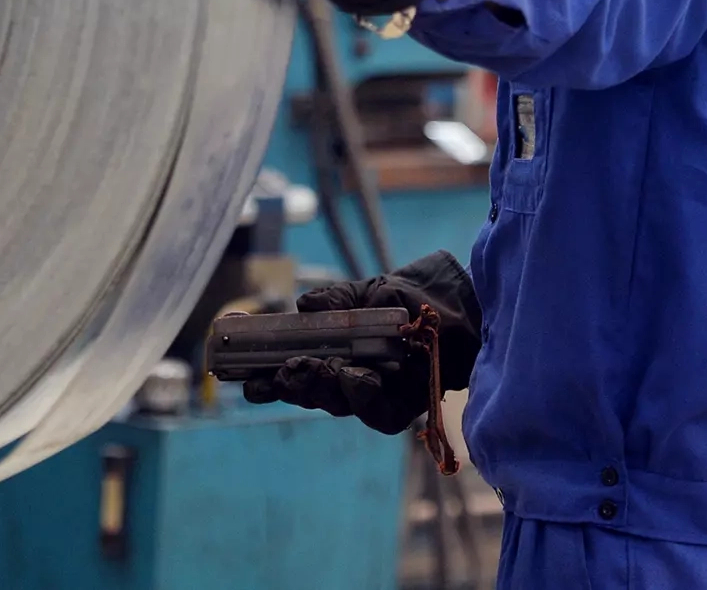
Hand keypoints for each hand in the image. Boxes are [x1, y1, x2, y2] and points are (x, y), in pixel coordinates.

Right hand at [241, 251, 480, 435]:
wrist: (461, 307)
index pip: (295, 373)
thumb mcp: (367, 293)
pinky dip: (362, 397)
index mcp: (334, 355)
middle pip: (312, 394)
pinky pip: (378, 413)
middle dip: (291, 388)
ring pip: (339, 405)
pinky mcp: (405, 407)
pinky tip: (354, 378)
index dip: (270, 380)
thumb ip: (335, 303)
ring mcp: (377, 396)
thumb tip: (301, 306)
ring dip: (323, 390)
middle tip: (274, 377)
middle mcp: (351, 380)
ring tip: (314, 370)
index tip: (245, 380)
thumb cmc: (411, 299)